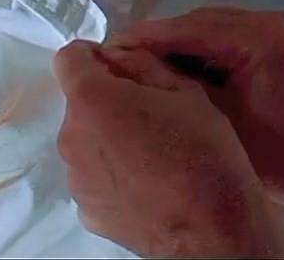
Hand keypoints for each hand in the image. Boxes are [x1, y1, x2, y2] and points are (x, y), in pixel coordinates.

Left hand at [52, 40, 283, 257]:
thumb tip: (120, 57)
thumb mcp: (184, 89)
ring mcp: (77, 179)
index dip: (92, 56)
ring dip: (108, 138)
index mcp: (93, 100)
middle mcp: (74, 138)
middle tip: (150, 113)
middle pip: (80, 103)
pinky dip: (112, 174)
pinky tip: (147, 180)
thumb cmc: (204, 156)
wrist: (215, 228)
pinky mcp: (87, 210)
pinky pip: (93, 177)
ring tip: (152, 152)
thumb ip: (141, 62)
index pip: (68, 58)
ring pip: (86, 141)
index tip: (114, 66)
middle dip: (107, 100)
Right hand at [107, 6, 283, 213]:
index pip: (189, 28)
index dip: (146, 37)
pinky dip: (210, 49)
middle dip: (163, 39)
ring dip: (184, 43)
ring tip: (147, 65)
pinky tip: (185, 70)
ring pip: (218, 26)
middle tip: (122, 58)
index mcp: (262, 39)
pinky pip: (237, 35)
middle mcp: (276, 22)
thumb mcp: (221, 122)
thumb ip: (179, 85)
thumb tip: (137, 65)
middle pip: (202, 21)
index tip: (109, 48)